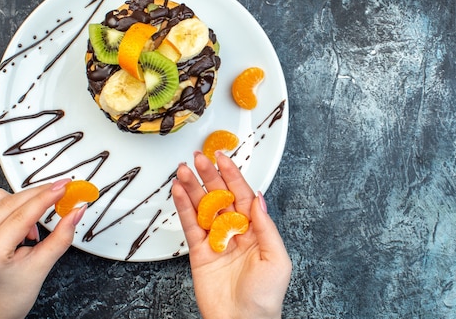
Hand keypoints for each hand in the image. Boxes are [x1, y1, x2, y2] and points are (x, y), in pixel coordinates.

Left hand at [0, 179, 84, 318]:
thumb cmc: (13, 293)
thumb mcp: (43, 265)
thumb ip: (62, 235)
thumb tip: (76, 212)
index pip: (23, 215)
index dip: (46, 197)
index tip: (64, 187)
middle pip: (12, 201)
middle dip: (40, 194)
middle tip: (61, 192)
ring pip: (1, 197)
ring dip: (25, 201)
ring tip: (34, 225)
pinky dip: (12, 205)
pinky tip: (21, 221)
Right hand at [173, 151, 291, 318]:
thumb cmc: (265, 297)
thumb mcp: (276, 258)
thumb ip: (266, 227)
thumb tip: (258, 199)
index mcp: (255, 229)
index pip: (242, 195)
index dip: (232, 175)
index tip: (223, 158)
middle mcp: (235, 231)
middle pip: (220, 196)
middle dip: (209, 175)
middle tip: (199, 158)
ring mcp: (216, 240)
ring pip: (202, 207)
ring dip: (192, 187)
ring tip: (184, 169)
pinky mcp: (199, 252)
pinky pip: (190, 225)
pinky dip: (183, 207)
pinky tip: (178, 191)